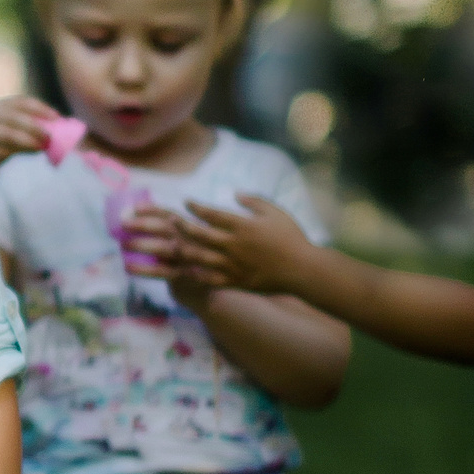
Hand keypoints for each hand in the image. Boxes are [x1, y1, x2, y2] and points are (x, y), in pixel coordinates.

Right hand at [0, 94, 57, 176]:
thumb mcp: (2, 131)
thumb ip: (22, 127)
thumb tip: (57, 127)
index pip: (19, 102)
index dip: (40, 108)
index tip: (57, 118)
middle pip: (13, 117)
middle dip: (34, 127)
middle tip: (50, 138)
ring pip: (7, 135)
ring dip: (27, 142)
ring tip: (41, 148)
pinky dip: (15, 156)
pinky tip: (24, 161)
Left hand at [119, 207, 213, 309]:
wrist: (212, 292)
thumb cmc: (193, 264)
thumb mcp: (188, 243)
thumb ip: (171, 234)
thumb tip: (136, 223)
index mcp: (191, 229)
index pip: (170, 214)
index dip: (152, 210)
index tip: (133, 208)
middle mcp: (191, 241)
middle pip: (165, 228)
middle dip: (144, 224)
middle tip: (123, 223)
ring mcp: (189, 259)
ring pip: (164, 248)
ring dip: (142, 245)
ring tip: (123, 245)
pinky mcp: (185, 277)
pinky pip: (162, 272)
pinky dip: (144, 269)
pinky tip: (128, 267)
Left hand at [162, 194, 313, 297]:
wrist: (303, 269)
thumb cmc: (291, 237)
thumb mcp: (275, 212)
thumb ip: (254, 201)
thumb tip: (235, 193)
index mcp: (243, 226)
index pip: (212, 214)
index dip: (196, 207)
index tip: (186, 201)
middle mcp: (235, 245)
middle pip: (200, 234)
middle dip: (182, 226)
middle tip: (170, 220)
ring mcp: (234, 264)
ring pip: (200, 257)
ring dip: (183, 249)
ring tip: (171, 244)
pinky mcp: (236, 281)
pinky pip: (211, 279)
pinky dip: (196, 274)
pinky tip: (185, 270)